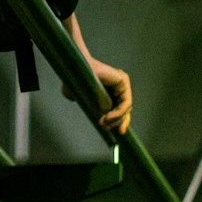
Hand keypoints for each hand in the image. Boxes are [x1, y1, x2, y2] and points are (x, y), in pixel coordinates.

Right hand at [60, 13, 131, 134]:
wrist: (74, 69)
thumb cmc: (75, 80)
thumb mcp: (83, 99)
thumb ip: (88, 106)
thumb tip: (91, 113)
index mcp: (112, 89)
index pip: (121, 108)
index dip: (121, 121)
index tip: (118, 133)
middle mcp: (119, 85)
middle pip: (126, 109)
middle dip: (119, 122)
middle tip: (109, 129)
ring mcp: (122, 82)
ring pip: (126, 108)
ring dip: (116, 119)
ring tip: (103, 122)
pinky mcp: (123, 80)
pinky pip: (125, 102)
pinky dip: (118, 113)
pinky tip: (108, 117)